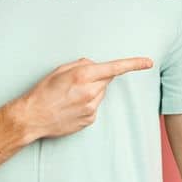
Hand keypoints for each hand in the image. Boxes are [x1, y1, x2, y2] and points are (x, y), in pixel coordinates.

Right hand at [12, 57, 153, 138]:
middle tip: (77, 82)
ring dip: (91, 91)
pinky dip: (86, 104)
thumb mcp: (60, 70)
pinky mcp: (90, 120)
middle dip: (97, 77)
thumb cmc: (43, 91)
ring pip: (100, 93)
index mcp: (83, 76)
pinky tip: (71, 106)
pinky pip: (94, 106)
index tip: (148, 62)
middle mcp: (90, 91)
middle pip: (106, 80)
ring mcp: (91, 108)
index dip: (133, 64)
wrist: (33, 117)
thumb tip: (95, 65)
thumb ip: (81, 64)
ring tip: (70, 96)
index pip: (114, 68)